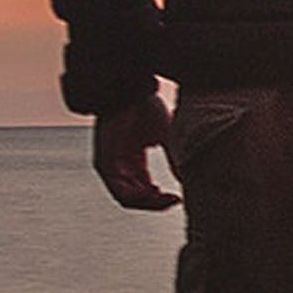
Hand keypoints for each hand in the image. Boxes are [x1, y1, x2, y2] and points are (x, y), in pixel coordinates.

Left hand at [93, 91, 180, 210]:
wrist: (128, 89)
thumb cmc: (146, 107)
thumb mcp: (167, 136)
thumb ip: (175, 158)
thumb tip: (188, 180)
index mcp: (133, 161)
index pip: (145, 190)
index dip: (161, 199)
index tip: (179, 197)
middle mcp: (120, 166)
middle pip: (136, 197)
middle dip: (156, 204)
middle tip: (174, 201)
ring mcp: (110, 165)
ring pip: (127, 198)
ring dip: (147, 203)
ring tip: (165, 200)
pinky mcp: (103, 163)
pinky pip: (118, 189)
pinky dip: (136, 196)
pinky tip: (152, 193)